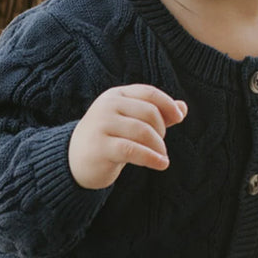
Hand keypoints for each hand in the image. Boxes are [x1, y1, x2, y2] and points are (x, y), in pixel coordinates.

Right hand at [68, 84, 187, 189]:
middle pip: (149, 113)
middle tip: (159, 146)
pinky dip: (151, 158)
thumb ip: (156, 115)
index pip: (148, 93)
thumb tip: (183, 108)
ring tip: (161, 158)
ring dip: (158, 147)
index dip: (167, 104)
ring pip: (143, 132)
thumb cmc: (109, 140)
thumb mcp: (131, 123)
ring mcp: (101, 125)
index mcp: (116, 96)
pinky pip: (133, 150)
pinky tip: (161, 165)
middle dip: (161, 131)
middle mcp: (107, 106)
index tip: (179, 118)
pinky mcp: (100, 146)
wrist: (74, 161)